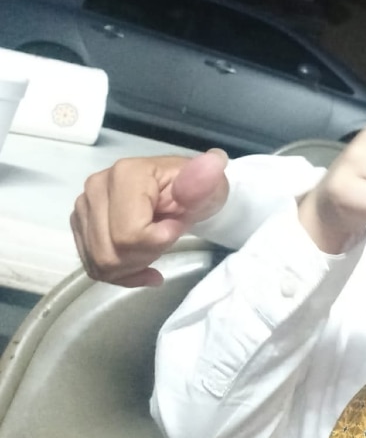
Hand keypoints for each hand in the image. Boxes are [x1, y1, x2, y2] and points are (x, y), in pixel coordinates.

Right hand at [71, 148, 230, 286]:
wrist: (187, 193)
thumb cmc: (199, 191)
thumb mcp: (211, 189)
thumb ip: (204, 183)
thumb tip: (214, 163)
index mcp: (125, 174)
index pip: (130, 234)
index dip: (159, 241)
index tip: (176, 225)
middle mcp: (95, 188)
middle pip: (110, 253)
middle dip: (145, 256)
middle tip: (166, 239)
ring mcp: (83, 207)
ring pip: (100, 263)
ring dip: (133, 266)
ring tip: (155, 249)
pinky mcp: (80, 225)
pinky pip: (94, 266)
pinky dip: (123, 274)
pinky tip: (145, 267)